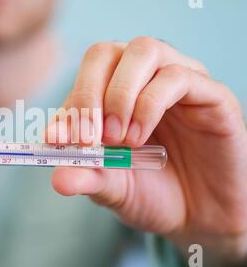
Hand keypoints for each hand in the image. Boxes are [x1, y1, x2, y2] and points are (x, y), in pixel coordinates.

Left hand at [46, 37, 246, 264]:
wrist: (200, 215)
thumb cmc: (153, 194)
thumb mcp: (113, 188)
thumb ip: (87, 177)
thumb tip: (57, 178)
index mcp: (113, 96)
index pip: (83, 80)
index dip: (67, 107)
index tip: (56, 139)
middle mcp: (143, 80)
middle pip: (106, 52)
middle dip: (88, 93)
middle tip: (90, 137)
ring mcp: (177, 81)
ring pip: (143, 50)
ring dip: (121, 94)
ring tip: (119, 139)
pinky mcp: (210, 93)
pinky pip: (178, 76)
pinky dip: (150, 104)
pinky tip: (141, 136)